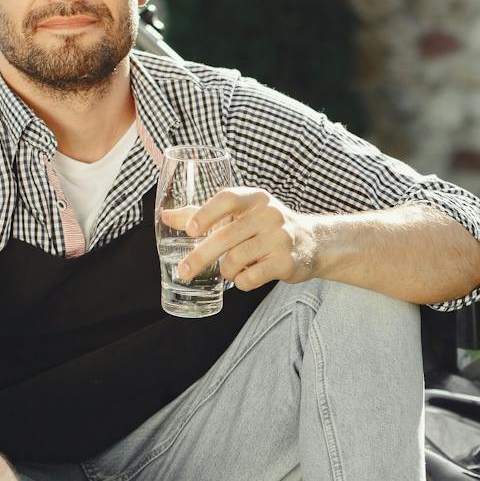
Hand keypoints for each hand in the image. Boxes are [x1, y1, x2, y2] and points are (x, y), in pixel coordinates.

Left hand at [173, 187, 320, 290]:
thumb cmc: (267, 226)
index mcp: (255, 198)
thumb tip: (166, 215)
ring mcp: (280, 239)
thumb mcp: (241, 214)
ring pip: (236, 259)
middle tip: (184, 272)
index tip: (189, 230)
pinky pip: (251, 277)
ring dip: (225, 271)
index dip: (206, 213)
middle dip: (200, 257)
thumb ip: (204, 214)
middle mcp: (269, 214)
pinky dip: (242, 282)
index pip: (228, 199)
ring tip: (229, 271)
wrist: (313, 243)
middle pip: (226, 236)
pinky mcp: (286, 262)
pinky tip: (246, 277)